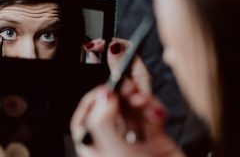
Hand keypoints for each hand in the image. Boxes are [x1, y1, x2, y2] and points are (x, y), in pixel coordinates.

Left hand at [71, 39, 184, 156]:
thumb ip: (102, 122)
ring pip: (129, 107)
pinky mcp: (153, 134)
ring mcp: (132, 137)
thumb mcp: (115, 153)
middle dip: (118, 96)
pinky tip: (157, 112)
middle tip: (126, 87)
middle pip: (108, 109)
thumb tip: (101, 97)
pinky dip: (152, 107)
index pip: (83, 120)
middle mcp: (111, 141)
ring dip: (137, 99)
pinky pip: (148, 112)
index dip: (89, 102)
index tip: (101, 90)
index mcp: (95, 148)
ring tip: (143, 99)